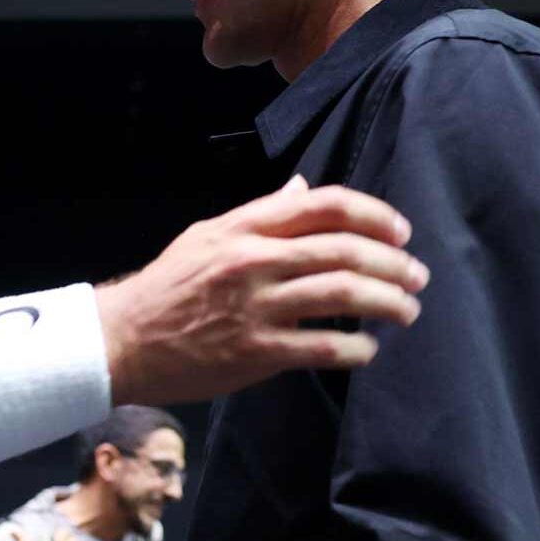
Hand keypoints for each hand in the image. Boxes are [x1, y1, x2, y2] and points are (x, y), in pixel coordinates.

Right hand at [96, 178, 427, 404]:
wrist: (122, 339)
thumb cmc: (167, 286)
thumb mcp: (207, 235)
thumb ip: (260, 214)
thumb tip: (301, 188)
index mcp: (245, 227)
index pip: (324, 205)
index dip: (374, 215)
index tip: (400, 232)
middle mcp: (253, 260)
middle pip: (343, 250)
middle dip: (393, 264)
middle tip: (417, 277)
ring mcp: (255, 306)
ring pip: (341, 294)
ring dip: (387, 302)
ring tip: (407, 311)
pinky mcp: (255, 351)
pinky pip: (321, 346)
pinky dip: (356, 348)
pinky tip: (368, 350)